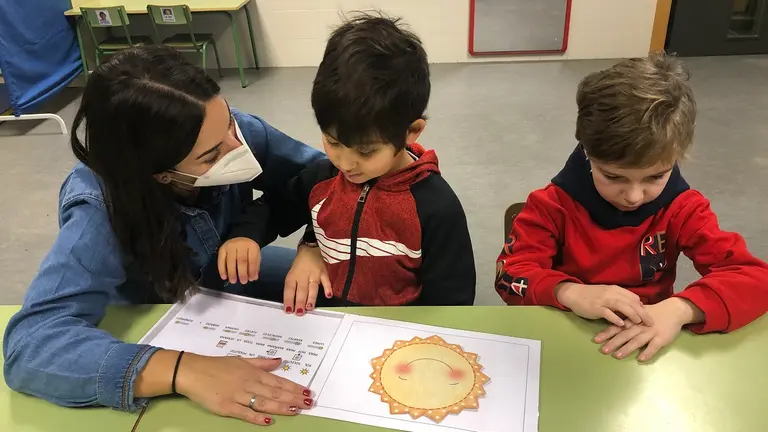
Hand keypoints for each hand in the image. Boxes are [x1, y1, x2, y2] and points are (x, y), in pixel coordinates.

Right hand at [176, 353, 312, 425]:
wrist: (193, 372)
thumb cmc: (217, 366)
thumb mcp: (241, 359)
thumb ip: (262, 363)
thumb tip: (280, 361)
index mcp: (253, 372)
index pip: (278, 381)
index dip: (293, 387)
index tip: (306, 392)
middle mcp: (248, 383)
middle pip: (275, 393)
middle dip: (293, 398)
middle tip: (308, 403)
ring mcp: (238, 396)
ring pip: (263, 403)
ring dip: (281, 407)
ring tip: (295, 410)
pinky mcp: (227, 407)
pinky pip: (245, 413)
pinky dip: (257, 417)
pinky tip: (270, 420)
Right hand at [218, 237, 260, 284]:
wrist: (241, 236)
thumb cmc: (249, 249)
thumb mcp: (256, 255)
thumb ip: (255, 266)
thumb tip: (253, 278)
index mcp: (251, 246)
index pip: (252, 259)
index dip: (252, 270)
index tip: (251, 279)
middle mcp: (240, 245)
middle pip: (241, 260)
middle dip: (242, 273)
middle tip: (243, 282)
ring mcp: (230, 246)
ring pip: (230, 260)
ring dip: (231, 272)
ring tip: (233, 281)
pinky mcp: (222, 249)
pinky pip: (221, 260)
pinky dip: (222, 269)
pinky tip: (224, 277)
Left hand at [283, 245, 330, 315]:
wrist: (311, 248)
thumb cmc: (300, 263)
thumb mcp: (292, 273)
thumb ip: (293, 287)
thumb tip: (292, 302)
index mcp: (293, 276)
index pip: (289, 289)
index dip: (288, 300)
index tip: (288, 310)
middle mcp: (303, 275)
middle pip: (301, 290)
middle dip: (300, 302)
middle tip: (299, 312)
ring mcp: (314, 274)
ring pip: (312, 287)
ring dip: (311, 298)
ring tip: (309, 307)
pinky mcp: (324, 272)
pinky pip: (326, 281)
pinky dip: (327, 288)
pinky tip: (328, 295)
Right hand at [555, 282, 654, 326]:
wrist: (574, 293)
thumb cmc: (591, 295)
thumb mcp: (607, 294)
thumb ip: (620, 299)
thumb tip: (634, 307)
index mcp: (615, 290)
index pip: (633, 297)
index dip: (642, 307)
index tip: (649, 315)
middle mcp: (611, 293)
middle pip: (630, 302)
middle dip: (642, 312)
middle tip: (651, 322)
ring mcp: (603, 300)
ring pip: (621, 305)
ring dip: (632, 314)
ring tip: (639, 322)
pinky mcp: (596, 307)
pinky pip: (608, 313)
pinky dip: (615, 318)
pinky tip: (621, 324)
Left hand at [593, 297, 702, 361]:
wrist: (673, 310)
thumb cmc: (652, 313)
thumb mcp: (636, 312)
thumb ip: (625, 318)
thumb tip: (609, 321)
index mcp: (632, 321)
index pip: (616, 327)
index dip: (606, 333)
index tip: (595, 340)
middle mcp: (639, 327)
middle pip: (624, 335)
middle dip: (613, 343)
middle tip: (603, 351)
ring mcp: (650, 333)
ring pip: (637, 341)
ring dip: (627, 349)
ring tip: (617, 356)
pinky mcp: (661, 338)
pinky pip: (654, 347)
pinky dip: (647, 353)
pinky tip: (641, 359)